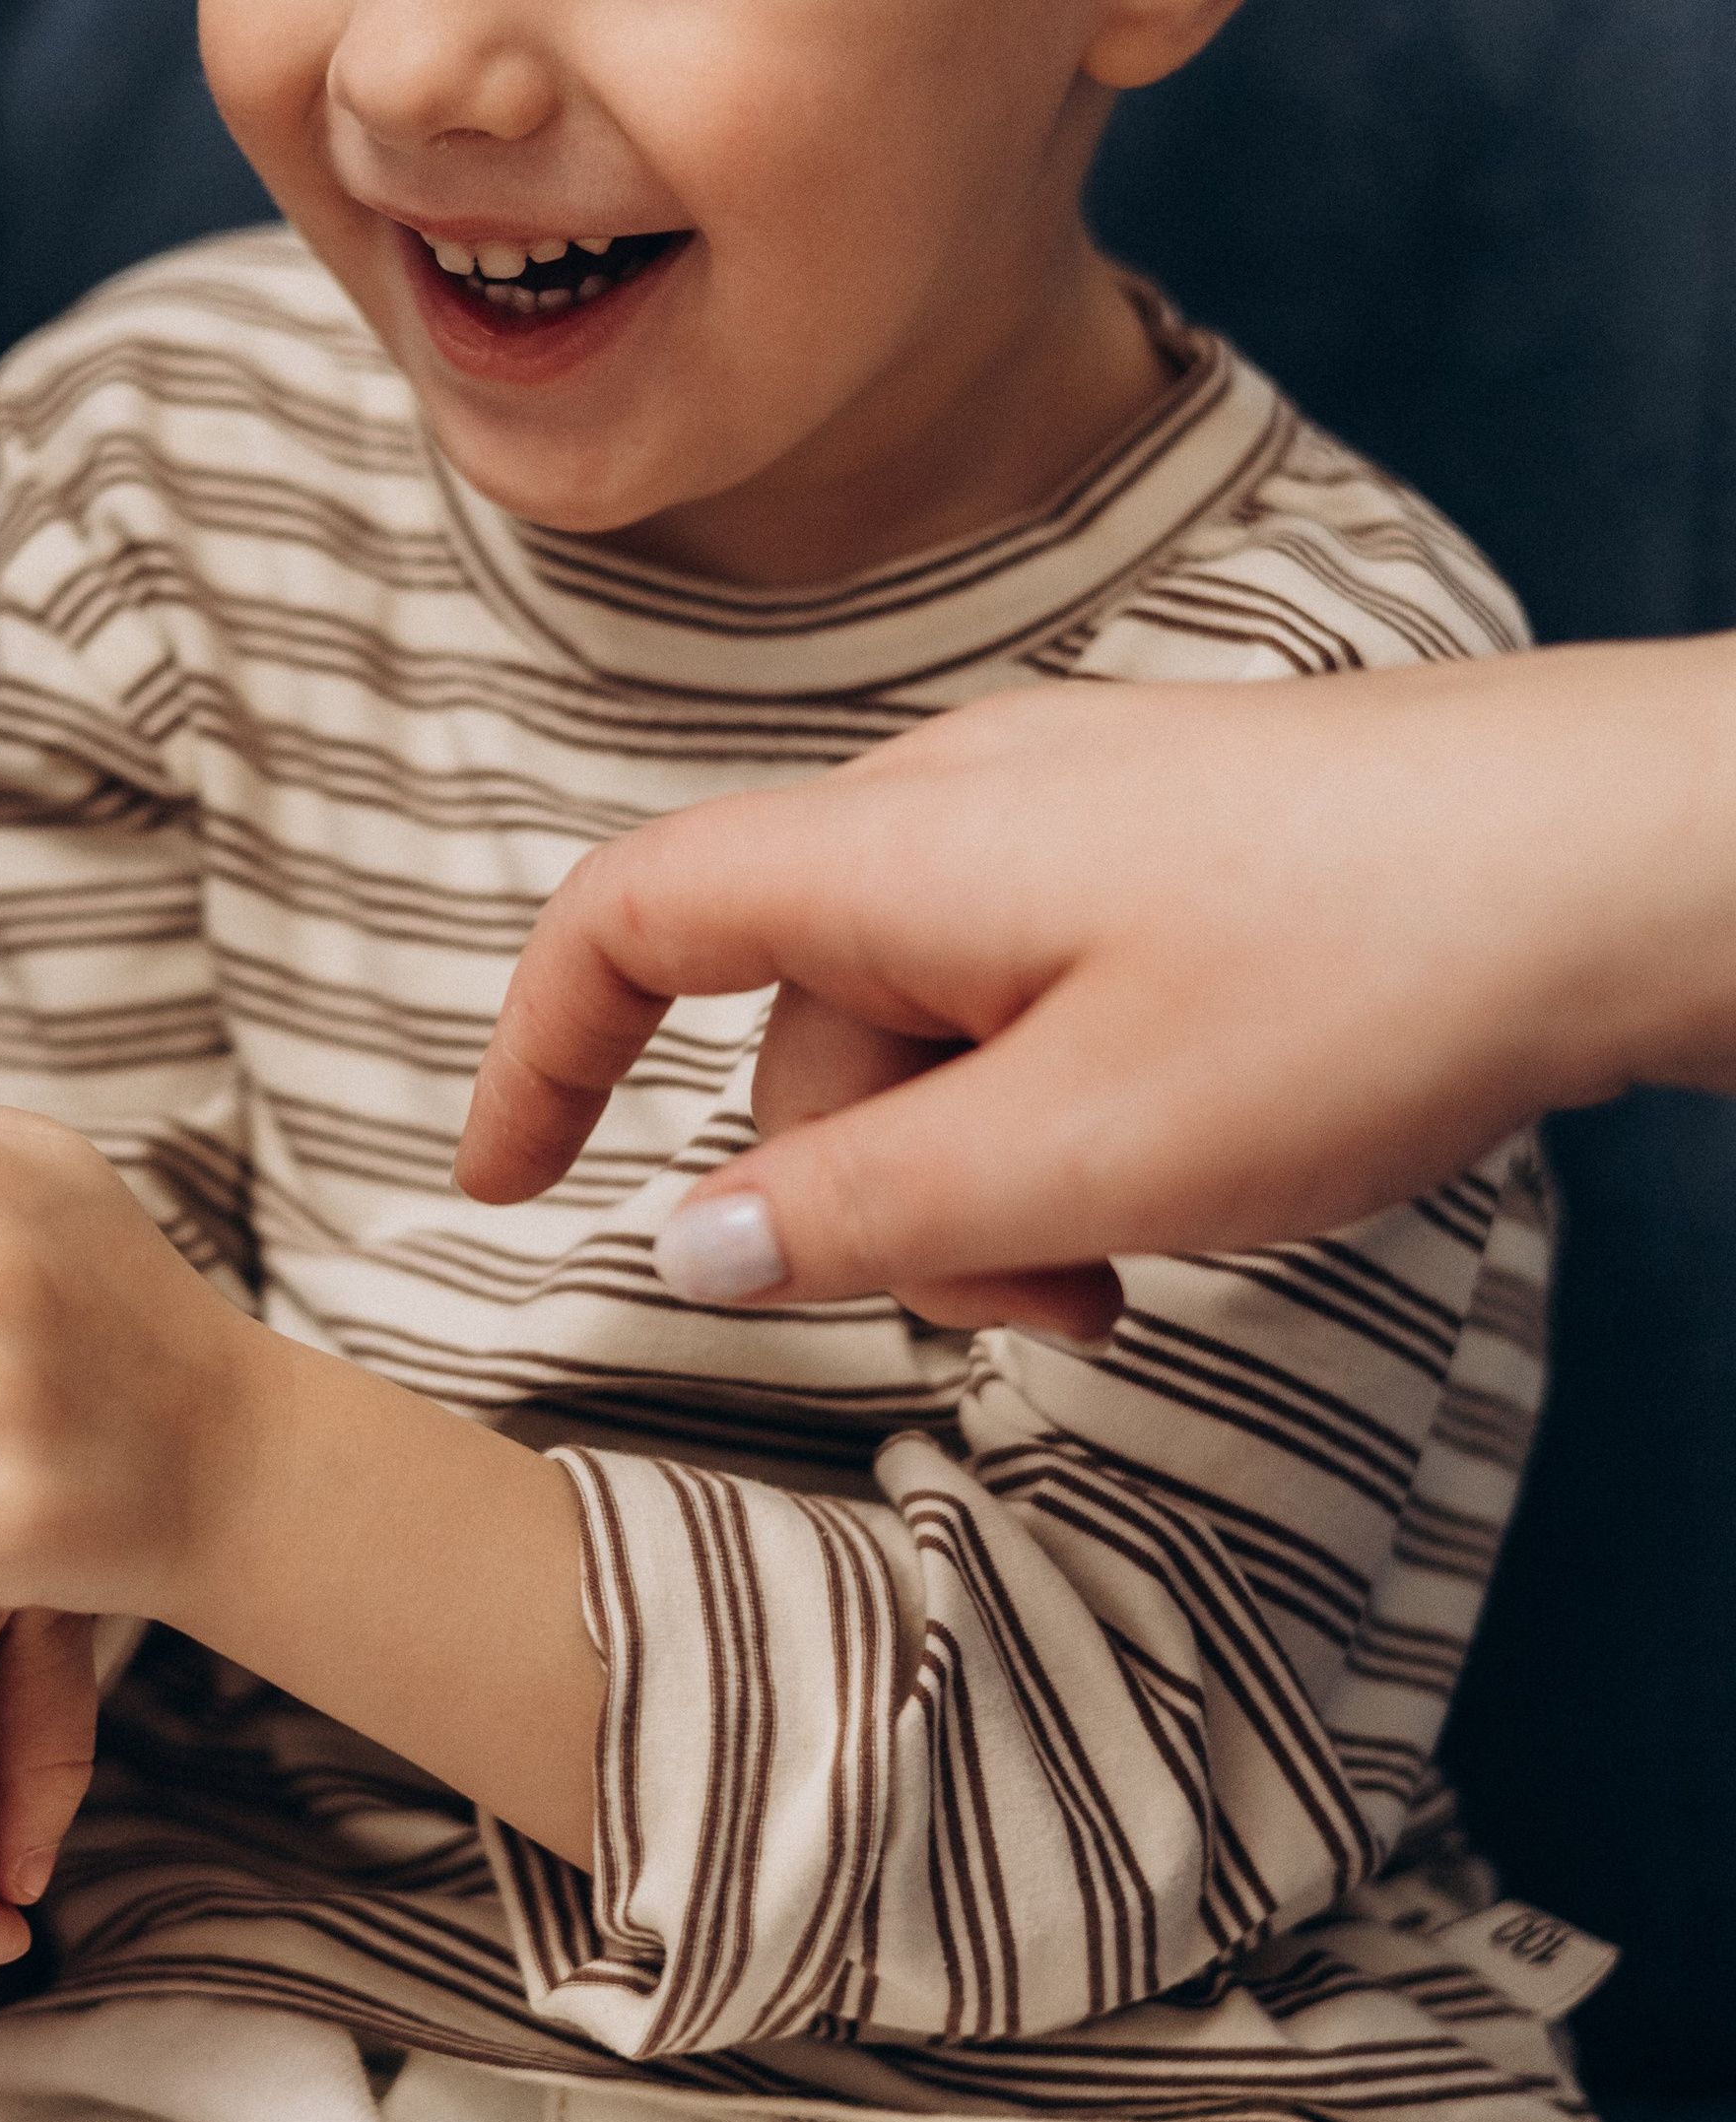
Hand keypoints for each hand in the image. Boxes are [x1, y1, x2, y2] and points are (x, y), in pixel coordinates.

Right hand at [458, 650, 1735, 1323]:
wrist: (1627, 853)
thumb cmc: (1368, 979)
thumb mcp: (1086, 1150)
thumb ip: (866, 1210)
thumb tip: (689, 1241)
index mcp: (899, 854)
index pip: (630, 918)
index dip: (536, 1050)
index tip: (499, 1187)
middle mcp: (961, 804)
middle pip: (801, 1022)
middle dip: (867, 1199)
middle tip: (1042, 1317)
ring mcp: (1075, 813)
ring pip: (930, 1026)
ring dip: (984, 1177)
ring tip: (1140, 1263)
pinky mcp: (1173, 842)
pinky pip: (1036, 991)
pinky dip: (1061, 1111)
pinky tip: (1188, 1173)